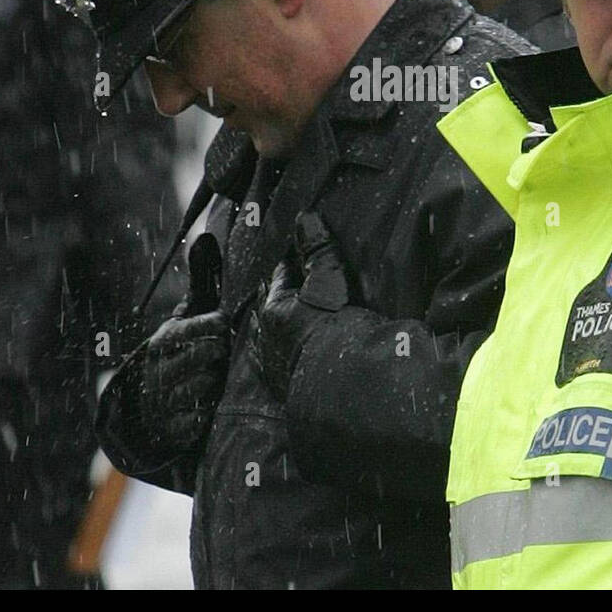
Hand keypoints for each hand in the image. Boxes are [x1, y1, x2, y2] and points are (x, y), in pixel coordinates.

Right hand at [140, 232, 228, 451]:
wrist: (151, 402)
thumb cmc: (183, 347)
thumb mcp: (188, 314)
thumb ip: (200, 278)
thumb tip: (205, 237)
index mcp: (164, 340)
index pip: (186, 329)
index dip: (209, 325)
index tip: (225, 323)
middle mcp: (160, 371)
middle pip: (199, 358)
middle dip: (217, 354)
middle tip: (227, 350)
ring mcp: (164, 401)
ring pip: (200, 389)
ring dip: (215, 383)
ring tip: (221, 375)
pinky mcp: (173, 429)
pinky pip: (196, 421)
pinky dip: (206, 412)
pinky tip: (214, 402)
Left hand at [256, 212, 348, 399]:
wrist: (344, 393)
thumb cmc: (337, 331)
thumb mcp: (331, 282)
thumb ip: (318, 251)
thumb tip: (304, 218)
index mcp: (274, 308)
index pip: (281, 275)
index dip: (291, 262)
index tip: (298, 254)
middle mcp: (268, 337)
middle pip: (274, 306)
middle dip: (284, 294)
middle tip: (300, 283)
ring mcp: (277, 365)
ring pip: (276, 336)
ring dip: (287, 325)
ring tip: (302, 318)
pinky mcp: (289, 389)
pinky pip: (287, 362)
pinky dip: (293, 352)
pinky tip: (304, 353)